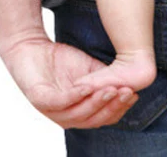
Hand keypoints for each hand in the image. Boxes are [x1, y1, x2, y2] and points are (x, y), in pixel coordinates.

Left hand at [0, 33, 138, 128]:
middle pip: (92, 119)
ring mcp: (50, 110)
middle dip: (112, 107)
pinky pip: (59, 101)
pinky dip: (74, 95)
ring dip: (96, 102)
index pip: (102, 118)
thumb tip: (132, 82)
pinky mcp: (39, 99)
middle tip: (127, 92)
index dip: (119, 108)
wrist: (31, 46)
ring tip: (112, 89)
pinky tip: (87, 85)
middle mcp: (65, 116)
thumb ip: (106, 78)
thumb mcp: (90, 70)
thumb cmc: (60, 60)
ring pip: (77, 114)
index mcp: (78, 113)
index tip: (135, 94)